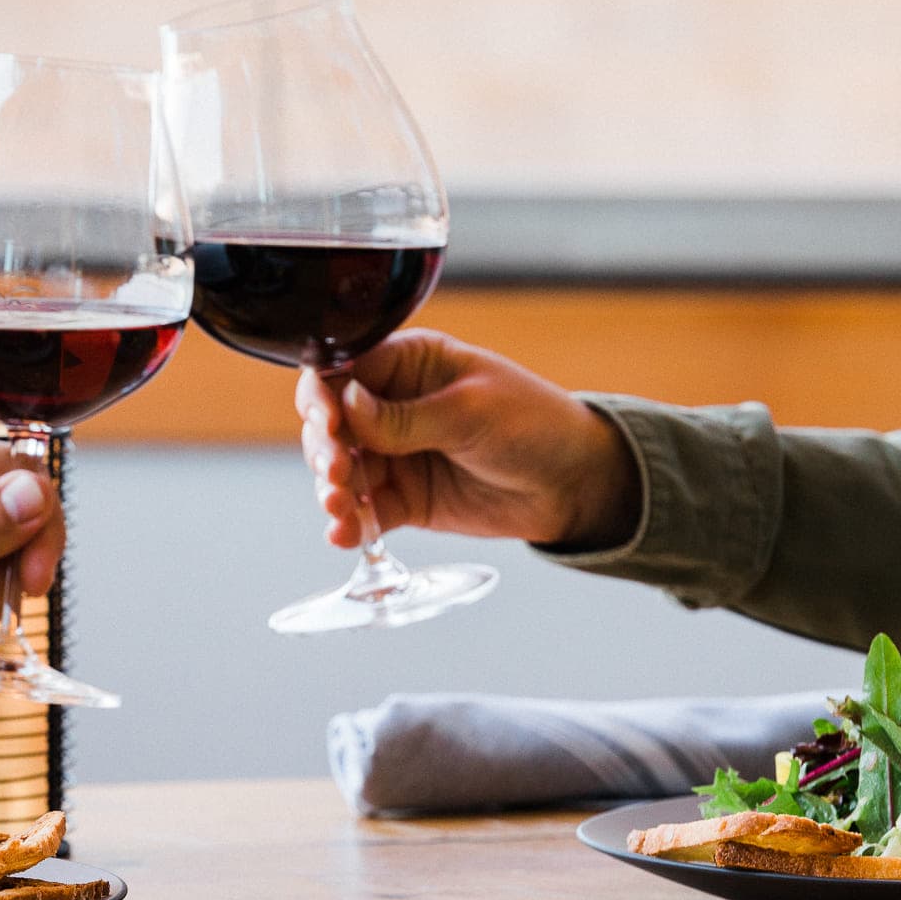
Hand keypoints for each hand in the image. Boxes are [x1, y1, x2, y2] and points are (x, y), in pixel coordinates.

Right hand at [296, 329, 641, 551]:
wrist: (575, 484)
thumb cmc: (535, 425)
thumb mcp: (471, 412)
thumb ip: (405, 416)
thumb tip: (346, 403)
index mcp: (411, 364)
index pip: (345, 371)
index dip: (324, 396)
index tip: (327, 423)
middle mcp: (393, 407)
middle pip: (333, 424)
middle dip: (326, 448)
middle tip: (338, 473)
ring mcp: (397, 455)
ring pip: (342, 471)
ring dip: (332, 489)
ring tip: (339, 507)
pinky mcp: (405, 499)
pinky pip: (365, 512)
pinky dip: (351, 524)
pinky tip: (344, 535)